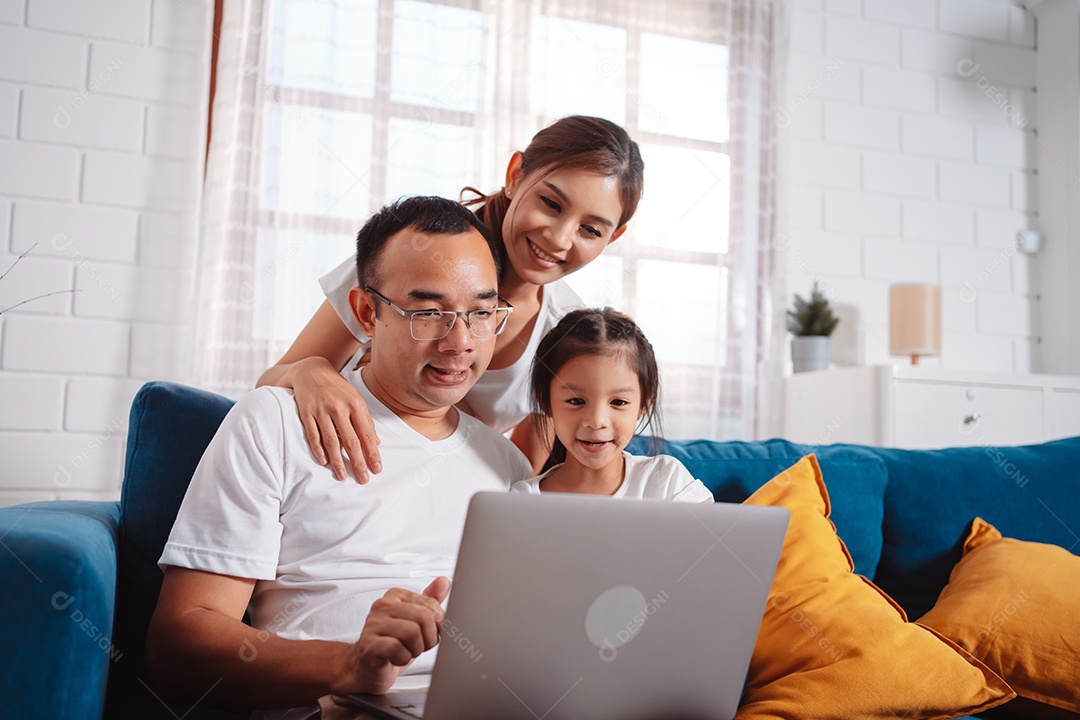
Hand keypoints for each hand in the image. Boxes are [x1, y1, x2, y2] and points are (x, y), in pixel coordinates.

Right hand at [290, 356, 381, 482]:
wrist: (311, 370)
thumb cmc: (338, 388)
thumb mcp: (355, 399)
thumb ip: (365, 420)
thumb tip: (375, 443)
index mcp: (355, 404)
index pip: (366, 434)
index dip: (372, 453)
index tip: (377, 469)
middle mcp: (339, 408)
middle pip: (350, 440)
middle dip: (358, 462)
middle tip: (363, 479)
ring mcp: (321, 410)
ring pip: (331, 441)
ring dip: (337, 461)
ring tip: (343, 476)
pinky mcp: (306, 413)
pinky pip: (313, 435)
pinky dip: (318, 449)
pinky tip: (324, 462)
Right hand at [347, 578, 450, 694]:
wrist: (367, 667)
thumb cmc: (393, 643)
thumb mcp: (416, 621)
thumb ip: (430, 601)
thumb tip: (444, 582)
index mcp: (396, 595)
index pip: (431, 605)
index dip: (437, 625)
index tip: (427, 633)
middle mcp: (383, 605)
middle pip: (424, 618)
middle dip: (428, 638)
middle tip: (418, 645)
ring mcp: (373, 623)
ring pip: (412, 633)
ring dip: (415, 649)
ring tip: (406, 651)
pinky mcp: (369, 643)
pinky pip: (397, 648)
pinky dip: (403, 658)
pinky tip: (396, 657)